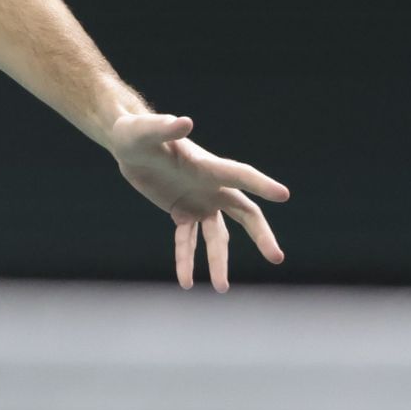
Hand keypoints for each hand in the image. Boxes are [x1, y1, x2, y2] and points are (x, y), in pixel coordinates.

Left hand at [109, 112, 287, 291]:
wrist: (127, 146)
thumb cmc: (137, 131)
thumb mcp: (145, 130)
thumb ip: (164, 127)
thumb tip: (183, 121)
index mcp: (207, 166)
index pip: (239, 175)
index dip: (260, 184)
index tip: (284, 195)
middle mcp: (211, 186)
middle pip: (245, 213)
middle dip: (260, 235)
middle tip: (276, 258)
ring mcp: (199, 201)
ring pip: (218, 236)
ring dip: (219, 261)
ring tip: (221, 288)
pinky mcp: (183, 212)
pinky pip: (188, 241)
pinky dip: (186, 260)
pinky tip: (185, 281)